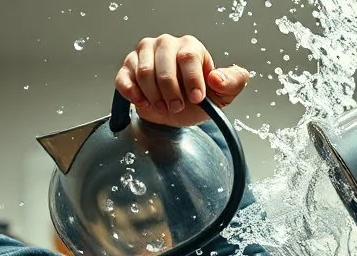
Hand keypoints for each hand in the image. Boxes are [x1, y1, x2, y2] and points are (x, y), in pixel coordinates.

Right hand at [115, 34, 249, 127]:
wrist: (175, 110)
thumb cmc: (197, 97)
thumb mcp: (222, 94)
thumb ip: (232, 83)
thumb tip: (217, 78)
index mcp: (190, 46)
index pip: (188, 57)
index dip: (192, 81)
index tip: (196, 99)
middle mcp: (166, 44)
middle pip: (164, 67)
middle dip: (172, 93)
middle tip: (177, 108)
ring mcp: (144, 54)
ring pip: (144, 73)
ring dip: (155, 97)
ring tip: (164, 107)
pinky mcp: (128, 67)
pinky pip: (124, 79)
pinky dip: (134, 95)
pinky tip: (144, 103)